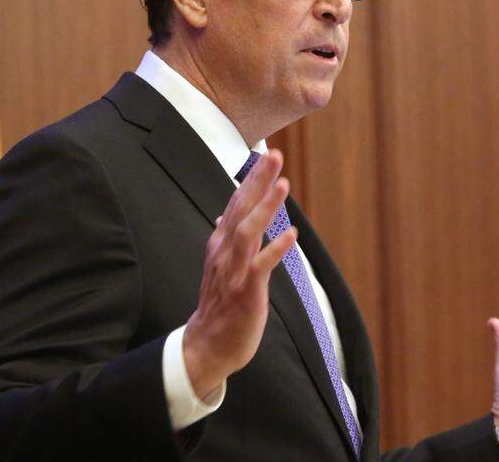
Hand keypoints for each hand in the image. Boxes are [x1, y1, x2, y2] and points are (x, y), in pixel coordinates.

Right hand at [182, 149, 295, 397]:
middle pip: (240, 209)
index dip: (252, 179)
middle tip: (274, 154)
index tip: (267, 155)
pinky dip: (275, 249)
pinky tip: (291, 234)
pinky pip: (260, 267)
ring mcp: (234, 272)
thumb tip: (224, 217)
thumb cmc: (220, 304)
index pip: (236, 203)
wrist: (208, 344)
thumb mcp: (220, 265)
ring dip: (265, 207)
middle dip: (257, 181)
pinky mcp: (246, 292)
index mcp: (220, 244)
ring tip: (283, 184)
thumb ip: (226, 240)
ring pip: (247, 232)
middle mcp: (224, 252)